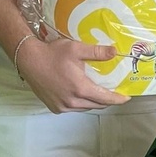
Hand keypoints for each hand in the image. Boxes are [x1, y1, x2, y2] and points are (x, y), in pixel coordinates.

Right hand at [14, 33, 129, 112]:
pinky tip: (81, 94)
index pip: (105, 98)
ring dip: (94, 102)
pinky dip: (81, 103)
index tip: (127, 98)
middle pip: (96, 105)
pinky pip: (74, 108)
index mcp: (80, 88)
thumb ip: (97, 52)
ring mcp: (62, 106)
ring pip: (85, 108)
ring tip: (99, 93)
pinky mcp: (55, 108)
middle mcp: (72, 102)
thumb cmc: (53, 53)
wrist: (28, 60)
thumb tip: (115, 52)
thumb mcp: (76, 48)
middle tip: (114, 93)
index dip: (117, 99)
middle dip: (107, 100)